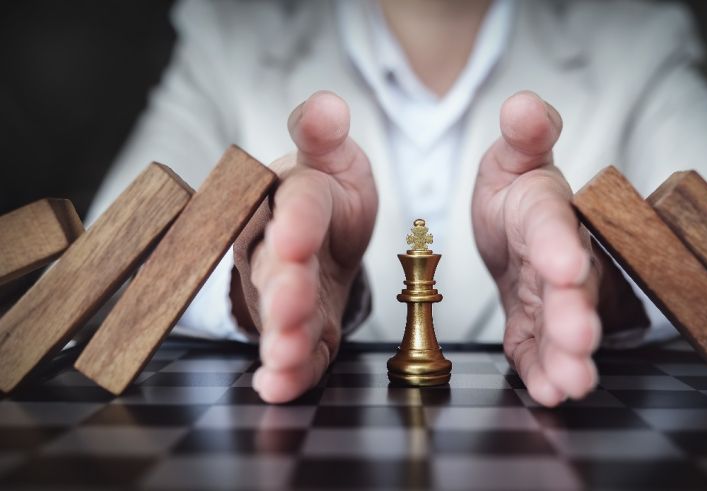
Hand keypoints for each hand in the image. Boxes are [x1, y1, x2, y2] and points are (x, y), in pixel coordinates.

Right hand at [250, 91, 377, 402]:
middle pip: (277, 268)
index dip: (295, 223)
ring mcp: (285, 292)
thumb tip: (327, 105)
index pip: (297, 206)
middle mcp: (276, 247)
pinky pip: (296, 351)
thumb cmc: (328, 192)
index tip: (295, 239)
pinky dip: (289, 372)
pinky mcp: (300, 328)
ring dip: (281, 338)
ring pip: (281, 316)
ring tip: (283, 359)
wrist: (321, 232)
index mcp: (292, 198)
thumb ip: (325, 136)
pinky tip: (279, 387)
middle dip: (283, 289)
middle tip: (290, 306)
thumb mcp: (334, 159)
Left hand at [472, 91, 601, 406]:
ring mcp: (547, 295)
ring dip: (567, 355)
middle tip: (579, 342)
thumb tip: (523, 105)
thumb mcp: (512, 157)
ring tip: (571, 383)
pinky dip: (542, 372)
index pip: (555, 225)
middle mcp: (556, 256)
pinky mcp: (533, 323)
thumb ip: (523, 135)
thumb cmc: (515, 190)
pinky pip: (537, 349)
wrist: (512, 225)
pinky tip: (549, 392)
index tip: (565, 266)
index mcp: (546, 210)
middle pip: (569, 287)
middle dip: (575, 315)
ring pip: (560, 325)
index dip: (561, 245)